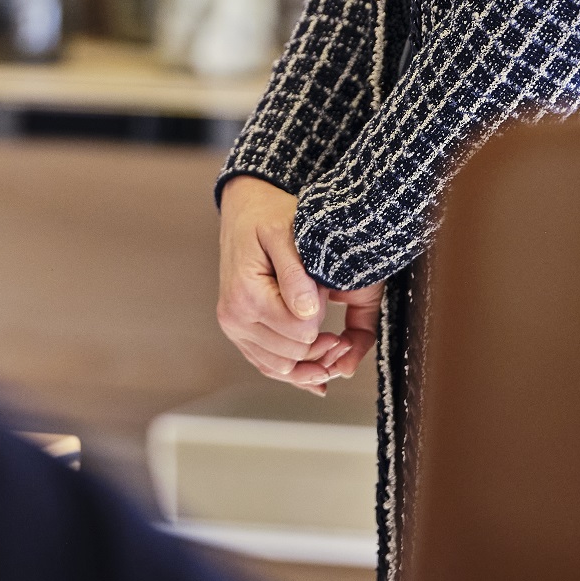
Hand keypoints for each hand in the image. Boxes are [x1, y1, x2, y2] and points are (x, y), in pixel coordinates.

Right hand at [217, 176, 372, 393]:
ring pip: (281, 368)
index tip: (336, 306)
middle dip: (322, 348)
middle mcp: (234, 317)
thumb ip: (296, 274)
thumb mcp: (285, 232)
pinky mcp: (240, 332)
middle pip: (293, 356)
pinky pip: (269, 365)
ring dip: (312, 364)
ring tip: (337, 346)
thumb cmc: (268, 216)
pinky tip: (319, 370)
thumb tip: (308, 313)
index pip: (300, 334)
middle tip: (345, 333)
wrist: (244, 209)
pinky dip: (296, 371)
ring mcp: (235, 327)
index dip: (324, 323)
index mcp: (245, 296)